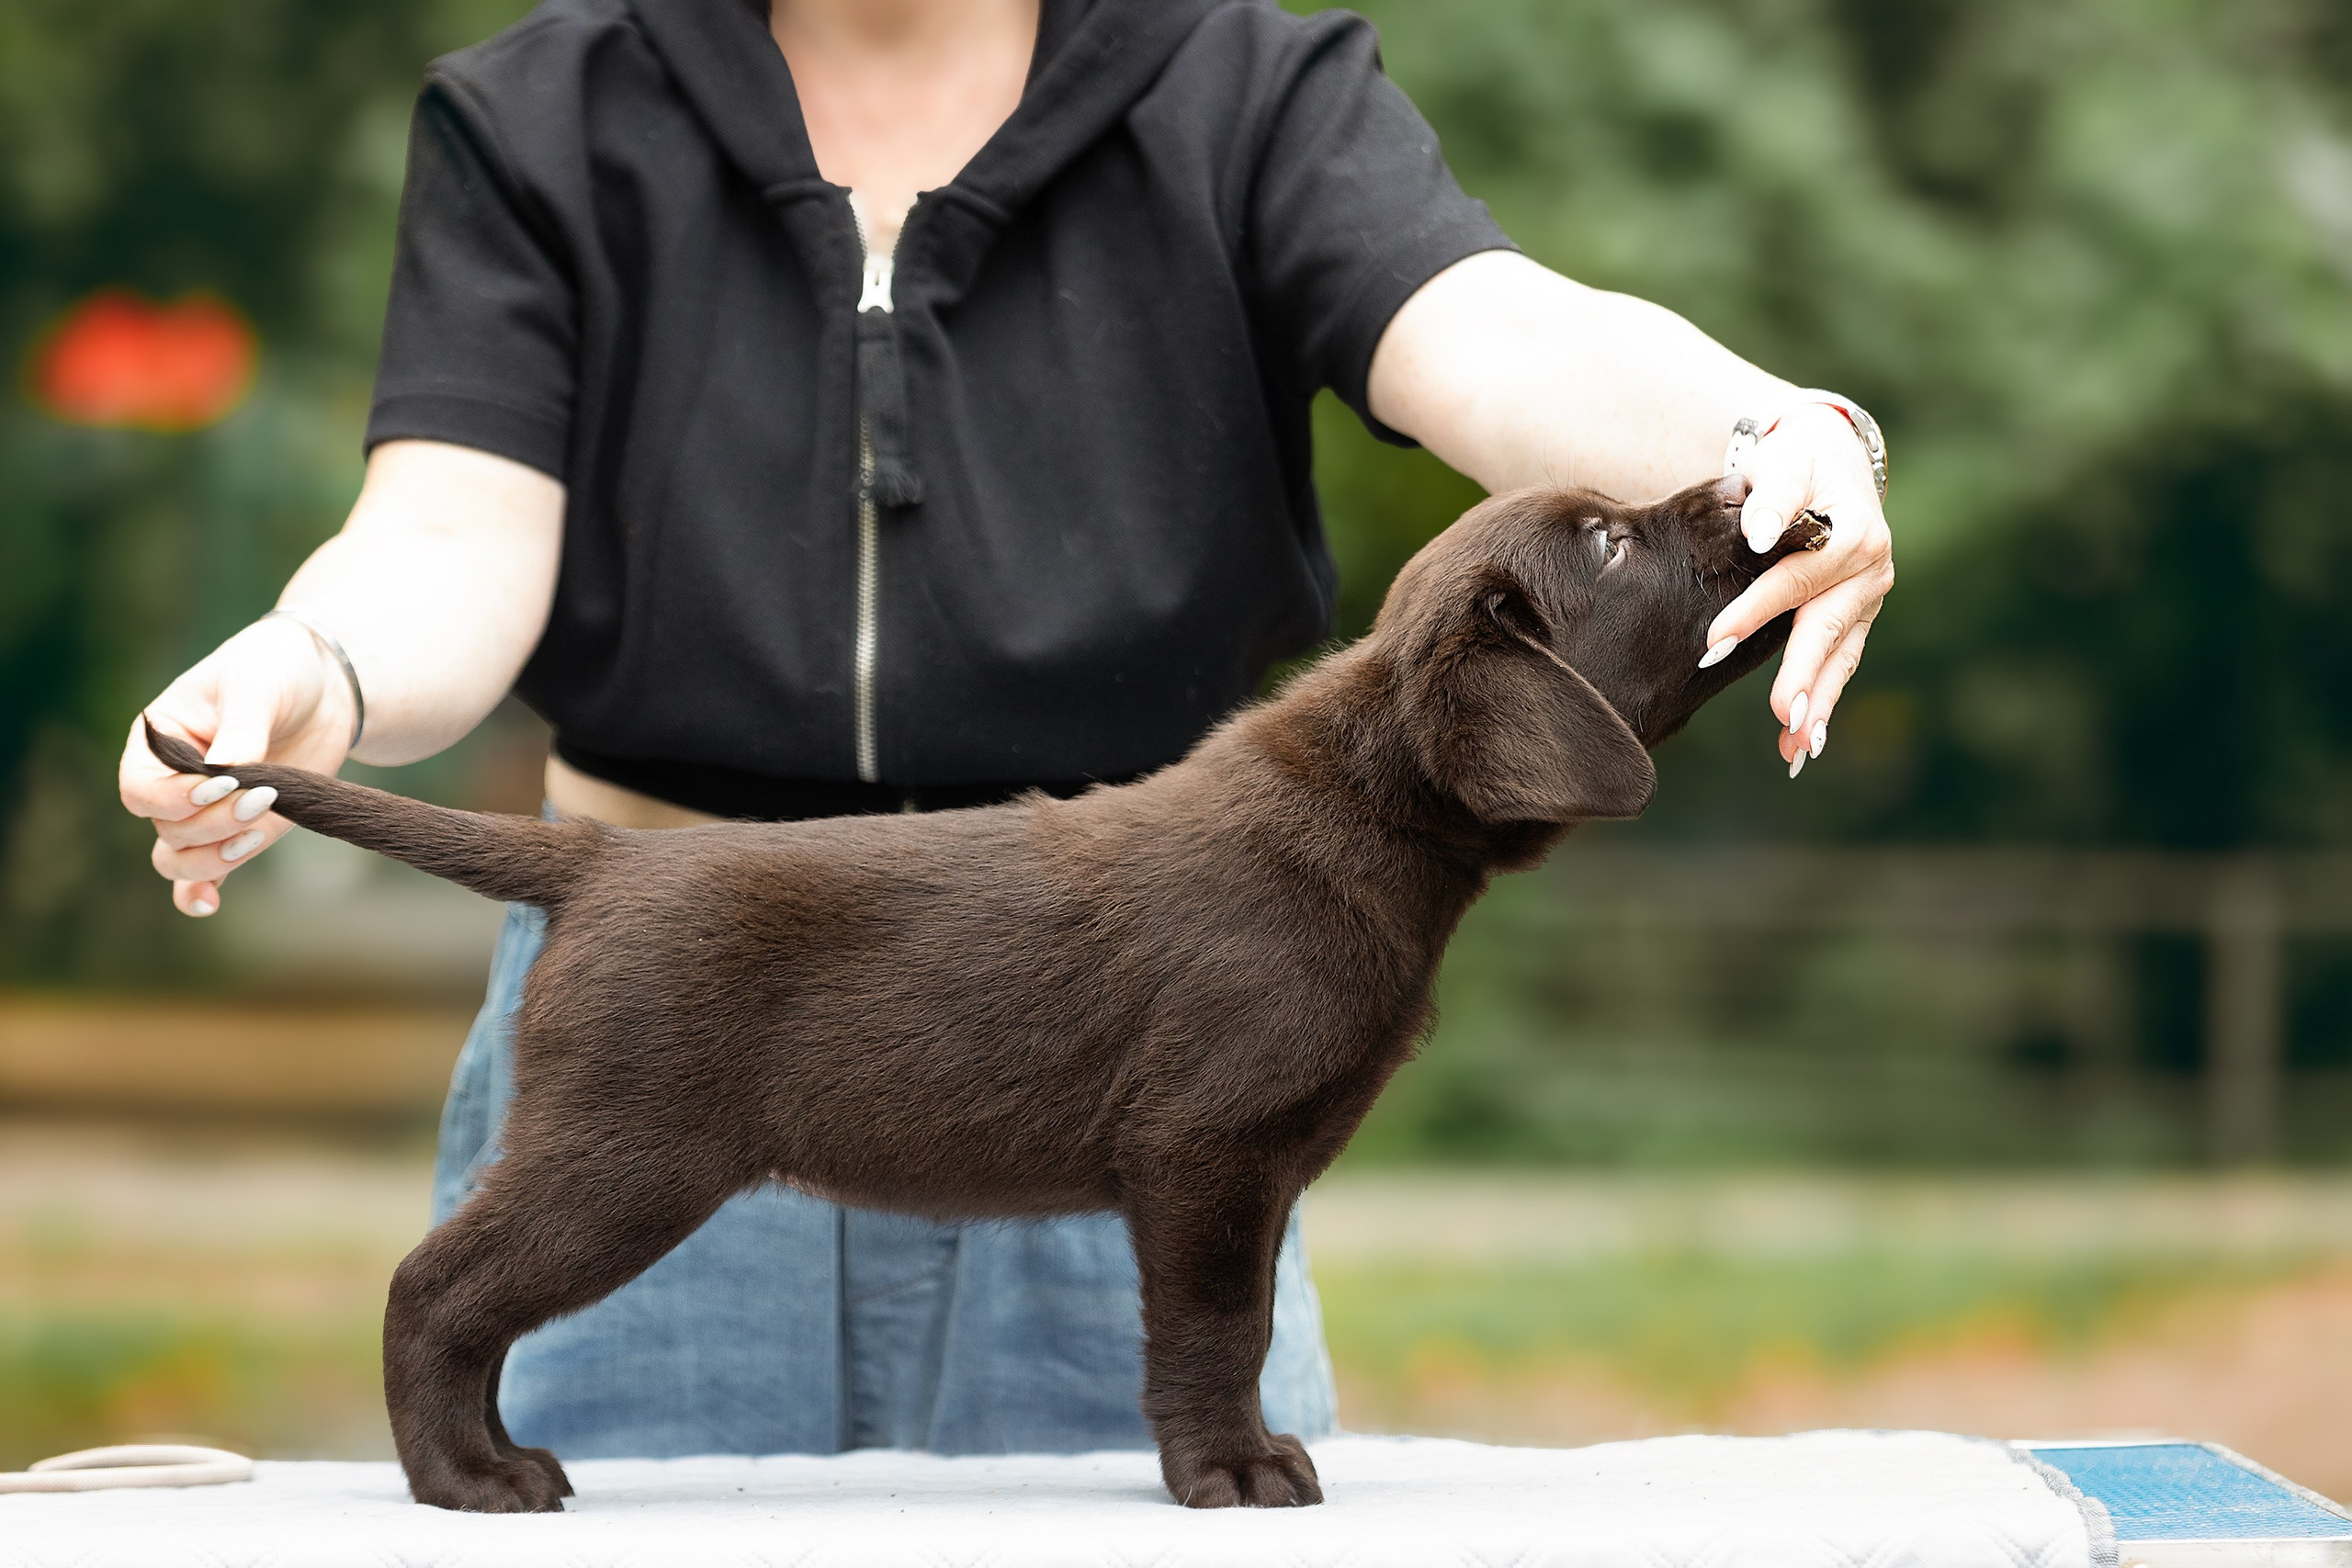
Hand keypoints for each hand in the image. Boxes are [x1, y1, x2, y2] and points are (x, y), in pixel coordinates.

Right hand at [119, 616, 356, 915]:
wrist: (323, 685)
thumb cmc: (275, 669)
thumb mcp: (256, 686)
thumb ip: (241, 731)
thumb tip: (231, 775)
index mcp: (157, 742)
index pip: (142, 790)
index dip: (177, 798)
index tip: (225, 783)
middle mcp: (172, 783)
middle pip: (169, 830)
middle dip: (214, 824)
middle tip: (265, 796)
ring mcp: (206, 813)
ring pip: (182, 859)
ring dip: (217, 858)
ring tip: (260, 830)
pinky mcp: (240, 830)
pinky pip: (205, 874)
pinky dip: (200, 892)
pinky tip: (210, 906)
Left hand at [1703, 402, 1894, 776]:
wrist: (1829, 461)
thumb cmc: (1797, 462)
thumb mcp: (1784, 463)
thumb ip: (1772, 495)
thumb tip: (1757, 532)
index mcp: (1852, 532)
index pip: (1796, 578)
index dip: (1755, 611)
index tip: (1715, 642)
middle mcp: (1870, 569)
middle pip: (1827, 627)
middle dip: (1802, 675)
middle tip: (1782, 714)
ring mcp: (1867, 597)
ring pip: (1841, 656)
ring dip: (1820, 704)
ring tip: (1797, 748)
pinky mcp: (1856, 616)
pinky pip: (1841, 662)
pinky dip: (1824, 702)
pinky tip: (1803, 744)